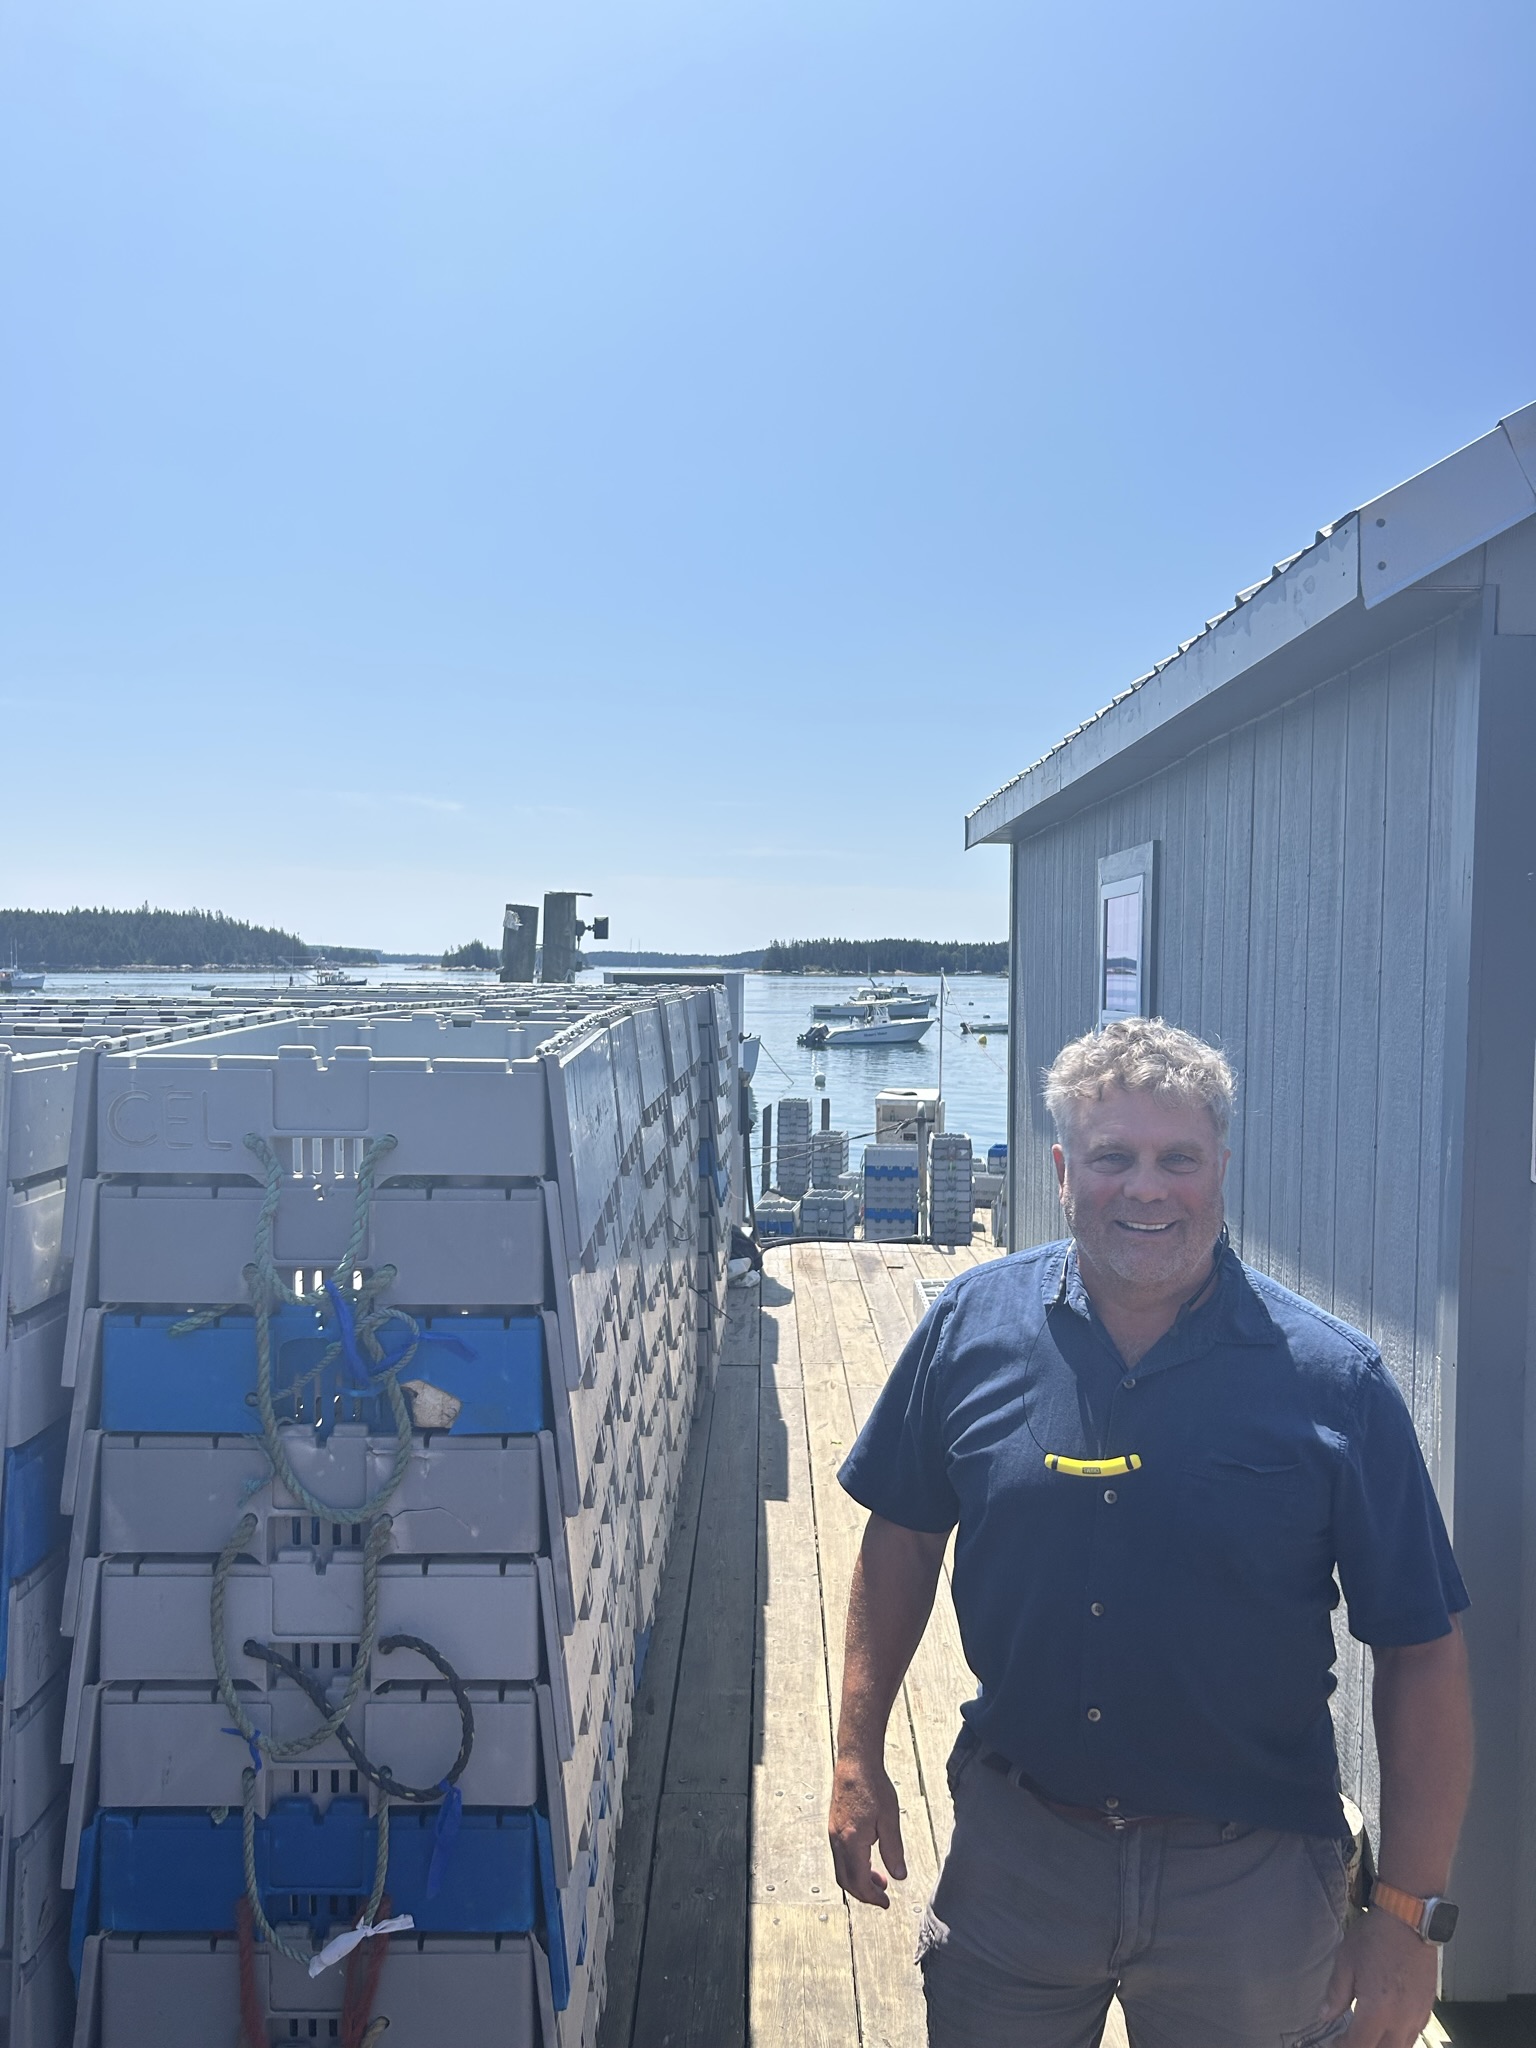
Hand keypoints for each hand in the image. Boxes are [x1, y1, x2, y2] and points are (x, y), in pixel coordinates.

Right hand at [828, 1750, 906, 1907]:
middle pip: (846, 1880)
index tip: (885, 1903)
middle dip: (864, 1894)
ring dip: (858, 1881)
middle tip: (882, 1898)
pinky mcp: (834, 1826)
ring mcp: (833, 1833)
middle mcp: (838, 1840)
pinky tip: (868, 1860)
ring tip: (879, 1880)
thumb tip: (899, 1876)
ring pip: (841, 1869)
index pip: (859, 1881)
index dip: (872, 1897)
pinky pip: (840, 1856)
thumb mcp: (890, 1819)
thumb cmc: (873, 1786)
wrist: (855, 1762)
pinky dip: (853, 1867)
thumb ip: (894, 1850)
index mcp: (852, 1841)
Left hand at [1316, 1909, 1438, 2047]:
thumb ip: (1336, 1993)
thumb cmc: (1375, 1937)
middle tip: (1348, 2042)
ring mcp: (1418, 2015)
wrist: (1409, 1919)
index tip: (1332, 2044)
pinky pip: (1415, 2034)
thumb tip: (1325, 2015)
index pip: (1358, 2046)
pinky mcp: (1428, 2007)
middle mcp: (1401, 2020)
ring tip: (1368, 2037)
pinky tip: (1389, 2028)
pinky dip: (1400, 2038)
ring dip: (1383, 2046)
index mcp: (1377, 2010)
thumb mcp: (1346, 1961)